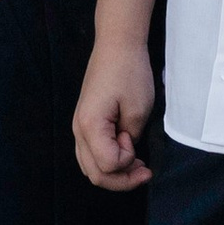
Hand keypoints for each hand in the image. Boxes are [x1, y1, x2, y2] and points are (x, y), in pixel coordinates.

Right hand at [71, 37, 156, 190]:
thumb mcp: (138, 109)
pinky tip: (125, 152)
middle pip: (94, 174)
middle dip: (122, 180)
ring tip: (137, 164)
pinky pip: (91, 154)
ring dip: (114, 173)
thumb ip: (131, 139)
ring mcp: (78, 126)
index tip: (136, 139)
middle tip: (145, 170)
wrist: (116, 44)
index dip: (127, 162)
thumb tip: (125, 151)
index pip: (107, 165)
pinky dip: (107, 161)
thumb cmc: (129, 72)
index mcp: (89, 125)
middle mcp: (78, 129)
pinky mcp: (85, 122)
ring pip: (90, 167)